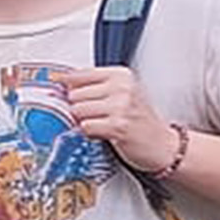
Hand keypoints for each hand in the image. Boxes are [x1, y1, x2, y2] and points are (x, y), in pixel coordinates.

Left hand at [48, 62, 177, 173]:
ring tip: (101, 125)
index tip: (57, 88)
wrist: (163, 145)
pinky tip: (103, 134)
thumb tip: (59, 84)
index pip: (80, 74)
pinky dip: (89, 133)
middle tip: (94, 116)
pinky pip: (85, 127)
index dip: (65, 85)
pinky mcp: (117, 125)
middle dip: (78, 108)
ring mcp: (120, 106)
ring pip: (77, 111)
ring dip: (83, 122)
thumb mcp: (121, 95)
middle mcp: (122, 87)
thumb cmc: (139, 121)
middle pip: (74, 94)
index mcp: (121, 75)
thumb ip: (94, 88)